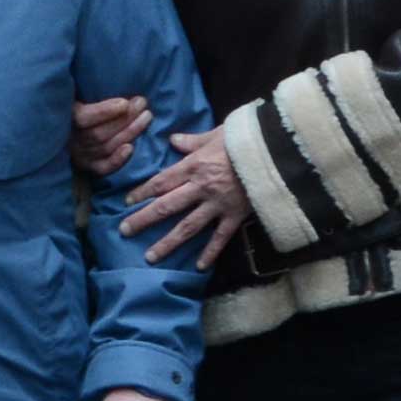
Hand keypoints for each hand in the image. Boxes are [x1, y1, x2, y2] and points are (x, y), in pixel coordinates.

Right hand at [68, 91, 149, 180]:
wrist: (72, 125)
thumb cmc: (80, 99)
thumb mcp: (77, 89)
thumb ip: (86, 84)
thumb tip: (106, 70)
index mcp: (64, 117)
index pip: (82, 118)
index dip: (103, 112)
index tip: (124, 102)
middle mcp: (70, 139)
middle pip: (99, 134)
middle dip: (124, 119)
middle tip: (142, 102)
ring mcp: (79, 154)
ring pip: (106, 147)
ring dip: (129, 132)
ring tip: (147, 116)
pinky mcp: (88, 166)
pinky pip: (103, 167)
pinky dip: (117, 160)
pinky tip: (131, 148)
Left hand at [118, 128, 254, 266]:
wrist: (275, 151)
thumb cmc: (245, 138)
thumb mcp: (215, 133)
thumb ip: (192, 140)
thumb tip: (172, 140)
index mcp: (193, 166)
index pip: (161, 181)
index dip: (142, 192)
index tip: (126, 202)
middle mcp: (200, 187)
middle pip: (166, 206)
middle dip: (143, 219)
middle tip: (124, 231)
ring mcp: (218, 204)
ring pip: (187, 227)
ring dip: (167, 243)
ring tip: (150, 257)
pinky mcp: (235, 216)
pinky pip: (220, 238)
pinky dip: (210, 253)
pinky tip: (199, 267)